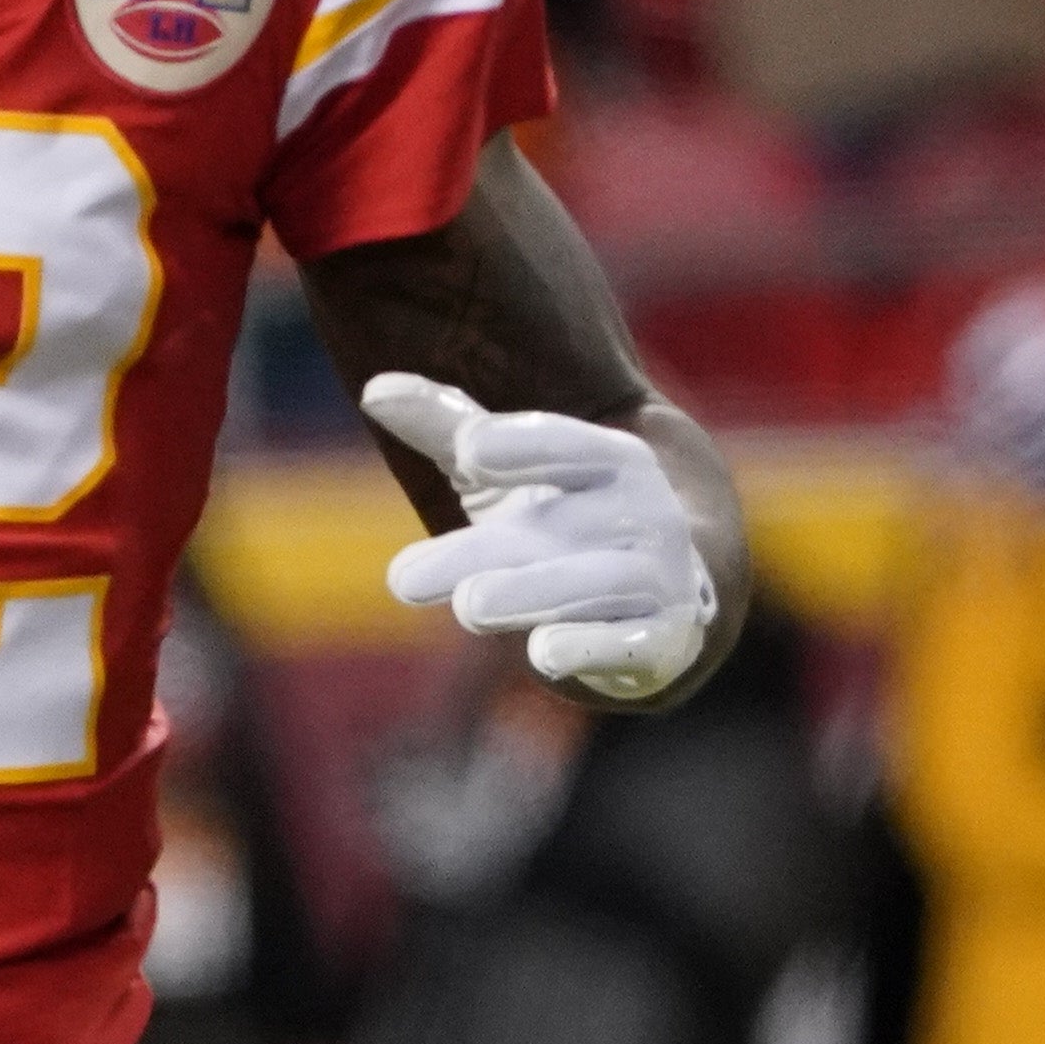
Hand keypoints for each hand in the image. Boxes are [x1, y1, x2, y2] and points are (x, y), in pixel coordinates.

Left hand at [364, 372, 715, 701]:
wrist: (668, 589)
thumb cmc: (567, 517)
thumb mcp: (509, 470)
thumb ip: (449, 428)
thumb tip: (376, 389)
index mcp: (609, 460)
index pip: (566, 444)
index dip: (522, 444)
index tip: (468, 450)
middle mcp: (642, 515)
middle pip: (555, 526)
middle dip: (481, 551)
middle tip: (401, 579)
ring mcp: (657, 579)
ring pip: (594, 583)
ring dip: (531, 594)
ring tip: (469, 607)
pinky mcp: (662, 641)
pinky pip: (634, 644)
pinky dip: (594, 649)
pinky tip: (546, 654)